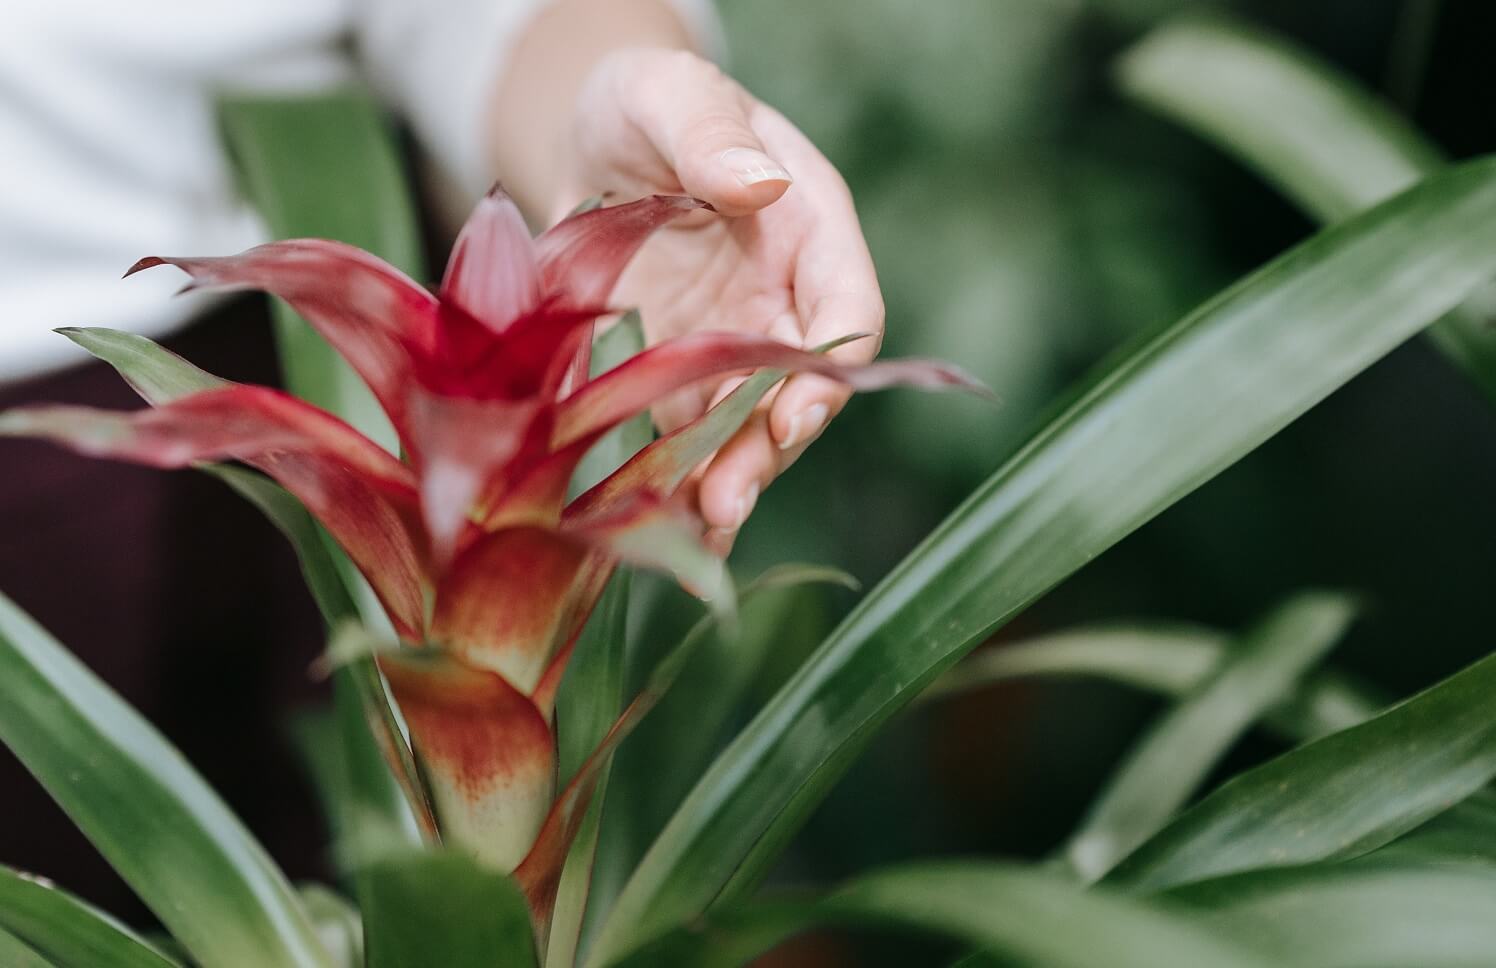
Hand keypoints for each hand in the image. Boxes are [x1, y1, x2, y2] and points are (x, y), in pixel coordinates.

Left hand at [554, 48, 884, 548]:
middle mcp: (781, 301)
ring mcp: (729, 345)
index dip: (830, 373)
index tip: (794, 416)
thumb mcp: (671, 94)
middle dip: (766, 452)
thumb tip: (759, 186)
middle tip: (727, 503)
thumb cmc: (647, 102)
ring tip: (692, 535)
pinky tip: (653, 527)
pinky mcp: (675, 373)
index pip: (848, 313)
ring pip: (743, 428)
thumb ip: (712, 134)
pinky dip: (671, 480)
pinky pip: (683, 434)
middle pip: (797, 392)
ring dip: (723, 482)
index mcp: (810, 233)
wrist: (596, 140)